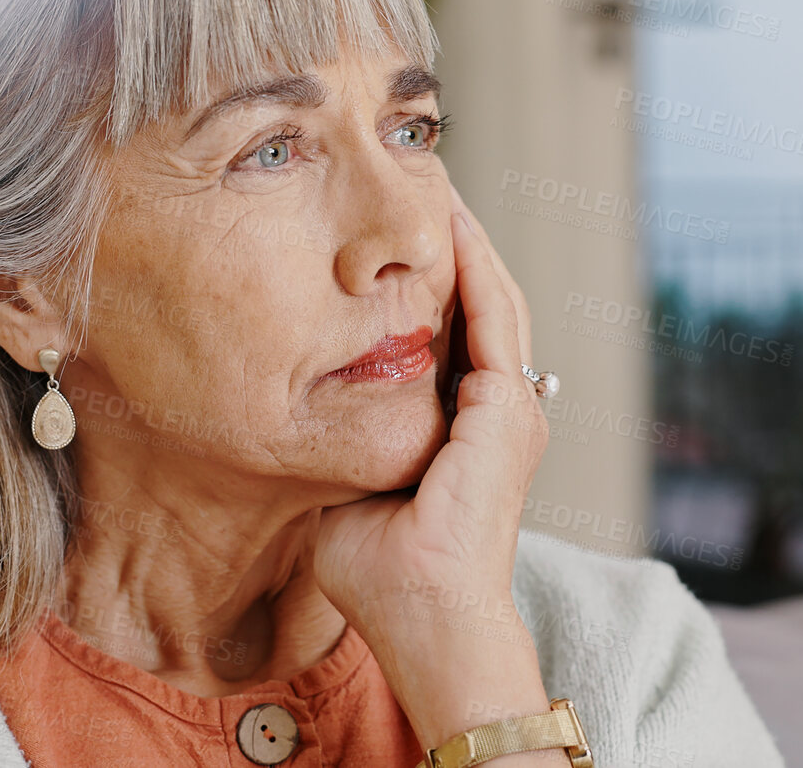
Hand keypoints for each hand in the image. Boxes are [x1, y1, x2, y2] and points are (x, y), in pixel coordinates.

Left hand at [312, 183, 555, 753]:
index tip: (392, 237)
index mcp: (465, 430)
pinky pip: (492, 317)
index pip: (449, 335)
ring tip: (440, 185)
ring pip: (493, 299)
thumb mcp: (349, 489)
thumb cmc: (381, 574)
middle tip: (425, 182)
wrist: (424, 619)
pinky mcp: (506, 412)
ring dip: (468, 241)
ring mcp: (510, 411)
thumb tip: (292, 413)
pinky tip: (451, 221)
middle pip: (478, 305)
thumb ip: (337, 443)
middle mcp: (498, 413)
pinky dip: (474, 265)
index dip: (426, 282)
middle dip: (454, 245)